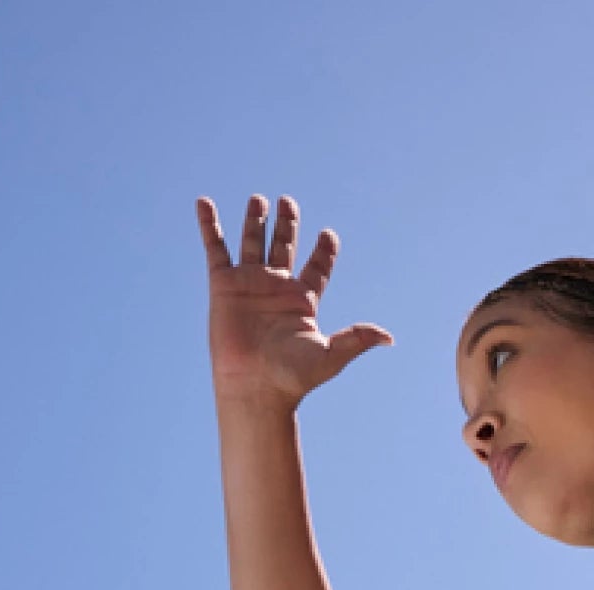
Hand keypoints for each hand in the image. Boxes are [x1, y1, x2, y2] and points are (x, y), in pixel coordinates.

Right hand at [197, 192, 392, 405]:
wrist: (255, 386)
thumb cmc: (292, 376)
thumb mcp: (331, 356)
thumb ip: (356, 339)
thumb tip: (388, 338)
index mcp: (302, 300)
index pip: (316, 267)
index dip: (323, 251)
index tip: (328, 235)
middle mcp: (276, 288)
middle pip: (283, 246)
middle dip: (287, 224)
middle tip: (288, 201)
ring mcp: (249, 284)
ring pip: (253, 243)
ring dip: (256, 220)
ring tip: (259, 199)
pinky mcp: (223, 285)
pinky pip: (215, 248)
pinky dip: (209, 225)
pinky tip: (205, 203)